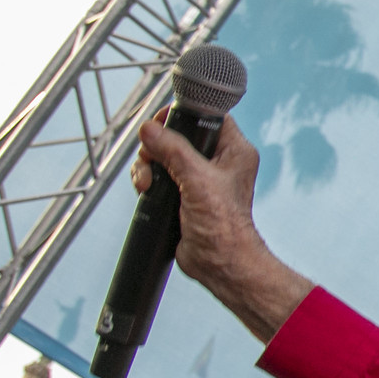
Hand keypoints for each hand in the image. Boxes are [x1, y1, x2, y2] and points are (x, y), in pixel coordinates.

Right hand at [133, 111, 311, 341]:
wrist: (218, 261)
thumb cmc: (221, 223)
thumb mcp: (196, 178)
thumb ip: (173, 149)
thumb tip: (149, 128)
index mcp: (233, 151)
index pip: (208, 118)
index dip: (182, 116)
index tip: (160, 123)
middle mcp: (218, 162)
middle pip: (178, 135)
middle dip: (157, 146)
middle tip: (150, 159)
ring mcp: (199, 178)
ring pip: (164, 155)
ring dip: (148, 165)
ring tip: (146, 183)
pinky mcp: (183, 194)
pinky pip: (159, 175)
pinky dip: (148, 179)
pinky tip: (144, 190)